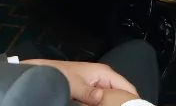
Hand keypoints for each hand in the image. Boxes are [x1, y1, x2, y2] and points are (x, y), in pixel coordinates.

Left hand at [21, 59, 136, 104]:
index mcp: (104, 73)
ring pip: (111, 98)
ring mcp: (96, 85)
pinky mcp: (90, 92)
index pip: (128, 87)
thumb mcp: (73, 84)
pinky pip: (102, 101)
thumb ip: (88, 92)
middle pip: (121, 93)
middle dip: (123, 103)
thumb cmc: (57, 73)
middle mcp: (103, 78)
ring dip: (113, 105)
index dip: (134, 99)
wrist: (42, 73)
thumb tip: (101, 98)